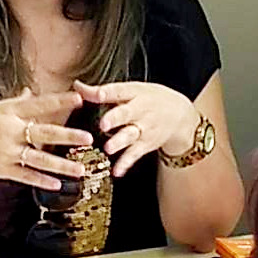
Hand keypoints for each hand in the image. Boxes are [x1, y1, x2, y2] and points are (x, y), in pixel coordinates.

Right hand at [0, 92, 96, 190]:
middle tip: (88, 139)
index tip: (79, 98)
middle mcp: (10, 130)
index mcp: (9, 111)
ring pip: (39, 159)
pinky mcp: (1, 169)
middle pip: (44, 133)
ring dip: (61, 165)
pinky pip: (25, 175)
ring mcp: (6, 151)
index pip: (39, 105)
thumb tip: (30, 93)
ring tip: (80, 170)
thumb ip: (15, 102)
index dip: (60, 101)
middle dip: (68, 136)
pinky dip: (41, 180)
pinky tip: (57, 184)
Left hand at [76, 81, 201, 174]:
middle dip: (115, 118)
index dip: (105, 92)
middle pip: (126, 113)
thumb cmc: (149, 99)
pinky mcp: (146, 144)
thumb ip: (104, 91)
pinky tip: (117, 171)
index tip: (93, 93)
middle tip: (103, 124)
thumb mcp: (132, 90)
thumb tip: (77, 86)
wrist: (180, 115)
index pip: (118, 91)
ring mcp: (143, 128)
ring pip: (130, 135)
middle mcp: (139, 110)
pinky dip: (126, 163)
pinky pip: (134, 154)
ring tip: (108, 148)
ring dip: (119, 142)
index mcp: (134, 93)